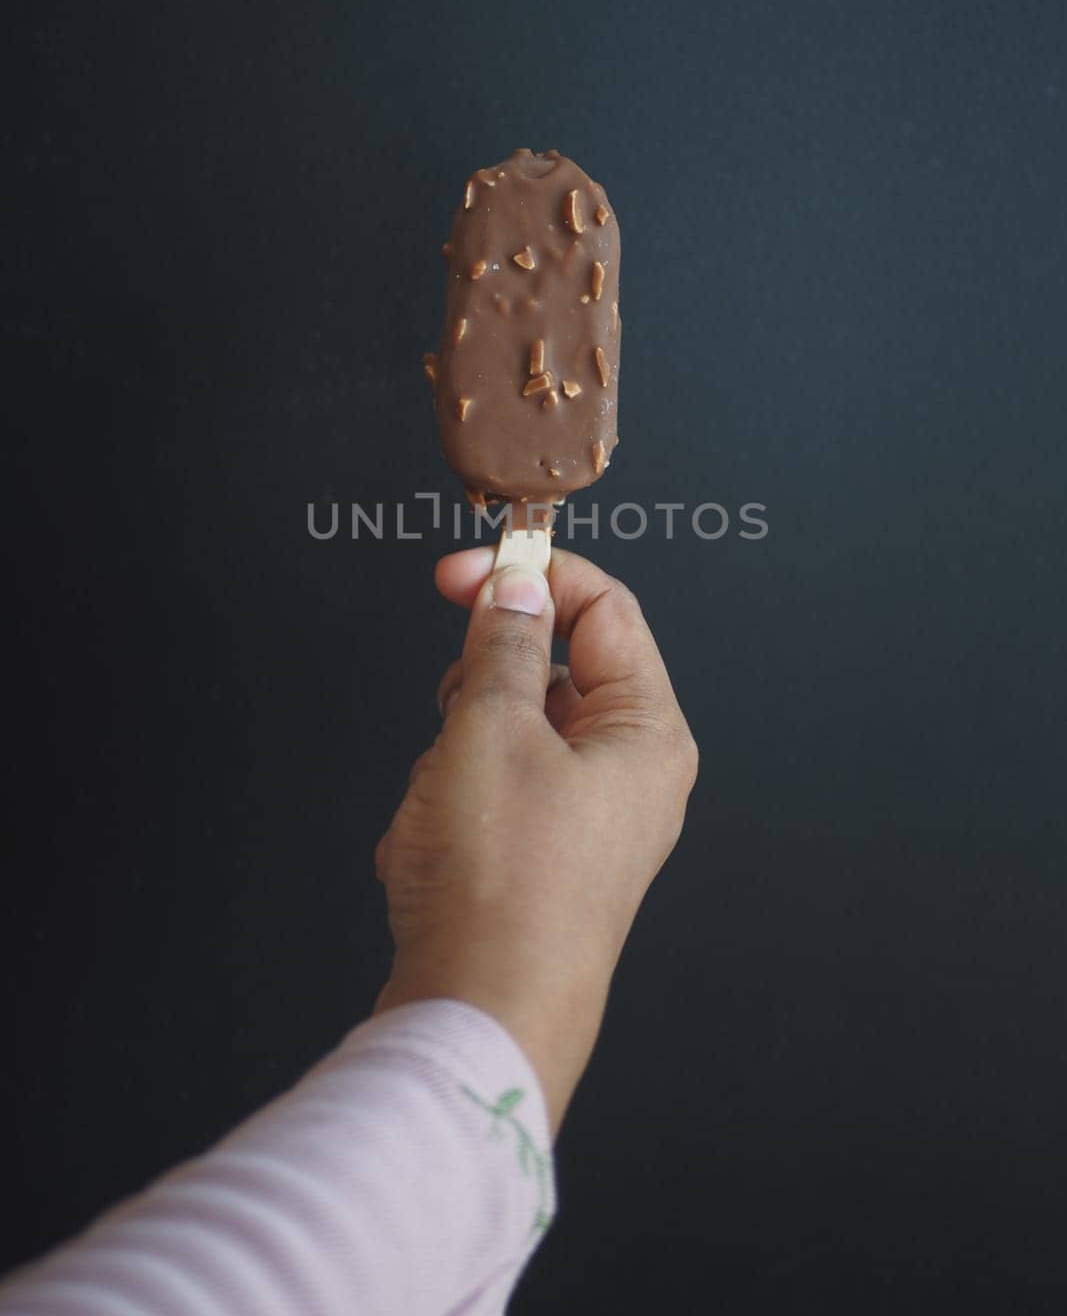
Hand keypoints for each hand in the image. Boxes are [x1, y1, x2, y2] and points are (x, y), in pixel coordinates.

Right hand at [374, 545, 698, 1132]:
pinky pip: (483, 797)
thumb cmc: (501, 883)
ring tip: (440, 811)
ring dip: (450, 757)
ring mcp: (586, 824)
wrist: (478, 1020)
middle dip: (478, 688)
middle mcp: (630, 776)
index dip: (532, 575)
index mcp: (646, 732)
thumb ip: (504, 642)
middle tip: (453, 718)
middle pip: (550, 673)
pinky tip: (432, 855)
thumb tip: (517, 585)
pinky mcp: (540, 864)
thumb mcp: (491, 728)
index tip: (460, 571)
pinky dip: (444, 810)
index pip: (604, 608)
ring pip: (503, 735)